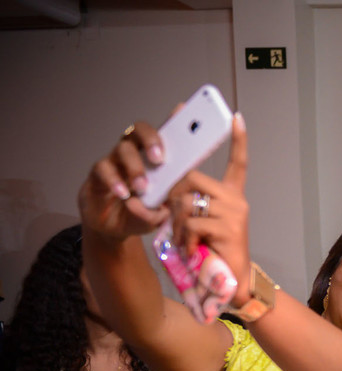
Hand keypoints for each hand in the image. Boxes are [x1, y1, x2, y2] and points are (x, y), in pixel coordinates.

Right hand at [78, 120, 170, 242]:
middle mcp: (136, 154)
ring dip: (135, 167)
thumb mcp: (162, 214)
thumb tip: (165, 204)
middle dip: (151, 139)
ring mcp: (116, 161)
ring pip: (123, 148)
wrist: (113, 229)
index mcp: (156, 159)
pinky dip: (114, 181)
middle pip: (140, 130)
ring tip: (142, 187)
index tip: (183, 110)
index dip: (173, 121)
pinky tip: (123, 194)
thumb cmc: (141, 213)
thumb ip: (167, 209)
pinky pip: (103, 168)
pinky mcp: (98, 173)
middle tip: (159, 159)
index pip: (165, 135)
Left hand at [163, 115, 251, 298]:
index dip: (238, 140)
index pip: (238, 162)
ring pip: (187, 201)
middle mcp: (236, 200)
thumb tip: (168, 189)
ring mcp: (234, 213)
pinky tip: (191, 248)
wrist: (231, 283)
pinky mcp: (228, 227)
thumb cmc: (212, 253)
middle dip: (172, 195)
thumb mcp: (199, 222)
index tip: (236, 116)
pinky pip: (191, 221)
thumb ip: (189, 202)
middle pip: (192, 178)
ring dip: (175, 221)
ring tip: (182, 239)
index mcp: (233, 195)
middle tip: (170, 216)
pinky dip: (183, 236)